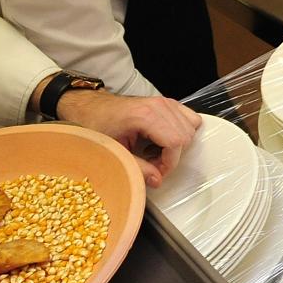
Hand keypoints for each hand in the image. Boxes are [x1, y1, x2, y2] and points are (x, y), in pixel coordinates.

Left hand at [56, 90, 201, 186]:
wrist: (91, 108)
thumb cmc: (98, 126)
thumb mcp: (114, 152)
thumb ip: (137, 167)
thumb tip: (157, 180)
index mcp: (145, 116)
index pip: (175, 142)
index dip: (169, 163)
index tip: (157, 173)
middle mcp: (159, 105)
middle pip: (185, 136)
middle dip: (173, 156)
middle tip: (154, 165)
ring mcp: (164, 102)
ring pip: (191, 127)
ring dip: (178, 145)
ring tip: (157, 152)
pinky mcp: (167, 103)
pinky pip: (189, 118)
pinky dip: (182, 132)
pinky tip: (163, 140)